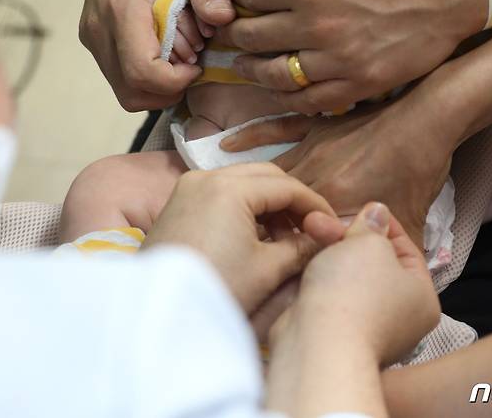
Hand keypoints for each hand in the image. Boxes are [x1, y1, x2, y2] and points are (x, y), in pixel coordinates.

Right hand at [79, 0, 235, 110]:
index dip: (176, 82)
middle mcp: (99, 26)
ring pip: (123, 87)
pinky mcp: (93, 34)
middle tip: (195, 62)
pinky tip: (168, 46)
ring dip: (158, 83)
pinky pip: (118, 72)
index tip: (200, 64)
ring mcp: (92, 32)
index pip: (141, 71)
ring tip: (183, 52)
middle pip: (130, 90)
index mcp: (123, 7)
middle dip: (169, 88)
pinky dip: (145, 72)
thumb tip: (223, 20)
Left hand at [142, 164, 338, 313]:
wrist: (158, 315)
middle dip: (292, 201)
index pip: (287, 186)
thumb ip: (302, 247)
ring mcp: (188, 187)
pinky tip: (256, 237)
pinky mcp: (178, 202)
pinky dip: (244, 208)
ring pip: (243, 182)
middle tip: (311, 230)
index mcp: (230, 187)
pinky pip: (221, 193)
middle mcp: (207, 176)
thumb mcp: (267, 270)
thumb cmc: (215, 290)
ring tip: (285, 240)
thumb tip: (328, 236)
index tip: (333, 226)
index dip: (315, 205)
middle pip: (265, 176)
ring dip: (268, 205)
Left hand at [218, 0, 483, 113]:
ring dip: (251, 69)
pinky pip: (310, 100)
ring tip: (242, 64)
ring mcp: (339, 60)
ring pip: (275, 75)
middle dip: (234, 34)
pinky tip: (279, 89)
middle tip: (226, 33)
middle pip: (253, 38)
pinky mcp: (361, 84)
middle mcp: (316, 26)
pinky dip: (287, 97)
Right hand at [221, 89, 454, 246]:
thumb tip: (382, 284)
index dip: (285, 254)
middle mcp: (314, 177)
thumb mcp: (410, 226)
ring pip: (271, 173)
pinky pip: (275, 129)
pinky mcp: (314, 127)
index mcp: (334, 205)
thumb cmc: (419, 172)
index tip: (272, 266)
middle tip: (246, 242)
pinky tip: (224, 144)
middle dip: (263, 226)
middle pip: (278, 207)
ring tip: (228, 209)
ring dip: (251, 190)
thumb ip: (387, 256)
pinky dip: (250, 136)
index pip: (300, 236)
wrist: (426, 121)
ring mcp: (311, 148)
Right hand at [284, 203, 440, 364]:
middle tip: (322, 220)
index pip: (407, 250)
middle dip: (346, 235)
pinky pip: (332, 294)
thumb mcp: (369, 243)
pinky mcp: (337, 333)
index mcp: (422, 297)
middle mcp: (400, 316)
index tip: (361, 209)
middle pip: (374, 261)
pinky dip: (320, 274)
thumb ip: (373, 225)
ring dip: (329, 250)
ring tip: (308, 228)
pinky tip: (305, 255)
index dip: (382, 223)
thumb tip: (377, 213)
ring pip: (349, 275)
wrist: (319, 346)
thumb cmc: (355, 291)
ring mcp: (367, 328)